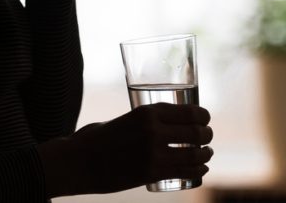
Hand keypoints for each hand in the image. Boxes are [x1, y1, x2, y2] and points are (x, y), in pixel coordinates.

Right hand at [37, 103, 213, 196]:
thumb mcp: (125, 119)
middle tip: (207, 138)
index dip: (203, 116)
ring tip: (206, 154)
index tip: (205, 119)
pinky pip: (185, 172)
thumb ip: (145, 121)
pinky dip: (198, 171)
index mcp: (148, 111)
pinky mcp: (151, 173)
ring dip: (206, 154)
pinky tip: (201, 170)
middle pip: (196, 132)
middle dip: (207, 135)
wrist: (79, 161)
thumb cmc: (98, 138)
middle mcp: (154, 130)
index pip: (190, 111)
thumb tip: (164, 124)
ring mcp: (154, 153)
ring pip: (195, 154)